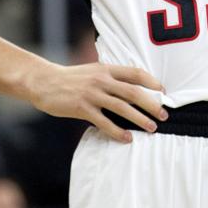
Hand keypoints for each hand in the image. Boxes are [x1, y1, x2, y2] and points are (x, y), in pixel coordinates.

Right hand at [27, 62, 166, 142]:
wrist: (43, 81)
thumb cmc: (70, 78)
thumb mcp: (92, 71)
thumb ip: (110, 77)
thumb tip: (131, 88)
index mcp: (106, 69)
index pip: (135, 73)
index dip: (152, 82)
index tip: (163, 92)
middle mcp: (102, 80)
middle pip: (133, 92)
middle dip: (151, 105)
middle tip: (164, 116)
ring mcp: (92, 94)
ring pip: (122, 107)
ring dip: (139, 119)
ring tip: (151, 129)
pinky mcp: (81, 107)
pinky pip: (103, 121)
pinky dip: (117, 131)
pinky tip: (126, 138)